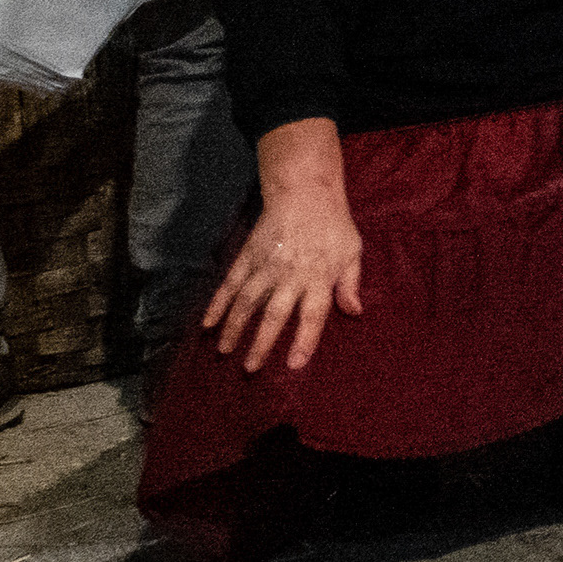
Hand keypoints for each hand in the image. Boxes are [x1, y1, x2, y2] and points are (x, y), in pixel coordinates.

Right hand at [202, 185, 360, 373]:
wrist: (305, 193)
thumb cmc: (333, 226)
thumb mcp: (351, 252)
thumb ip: (350, 284)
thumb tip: (354, 312)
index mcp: (319, 277)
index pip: (313, 315)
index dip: (304, 341)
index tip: (294, 364)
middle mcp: (290, 275)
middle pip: (275, 315)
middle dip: (261, 343)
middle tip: (250, 368)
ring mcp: (266, 266)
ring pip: (246, 302)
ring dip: (234, 328)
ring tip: (225, 351)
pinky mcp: (247, 256)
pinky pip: (230, 283)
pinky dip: (217, 303)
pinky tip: (208, 323)